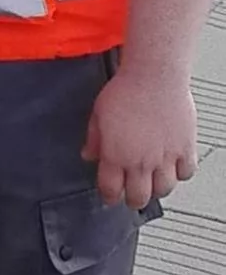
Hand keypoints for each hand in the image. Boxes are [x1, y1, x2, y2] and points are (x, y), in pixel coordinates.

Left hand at [81, 63, 197, 208]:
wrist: (154, 75)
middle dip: (133, 199)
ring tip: (152, 181)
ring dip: (156, 188)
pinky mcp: (184, 148)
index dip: (109, 196)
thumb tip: (89, 154)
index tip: (110, 195)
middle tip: (131, 194)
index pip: (111, 191)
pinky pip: (186, 173)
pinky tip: (173, 166)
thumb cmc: (126, 89)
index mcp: (116, 155)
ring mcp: (165, 157)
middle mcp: (141, 161)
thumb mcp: (98, 114)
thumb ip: (94, 139)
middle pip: (138, 198)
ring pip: (163, 190)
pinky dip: (180, 173)